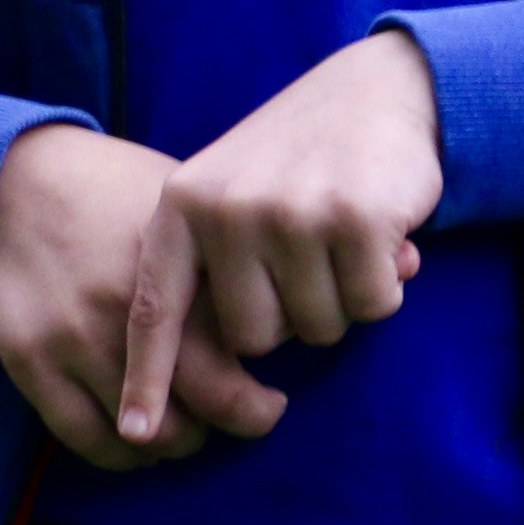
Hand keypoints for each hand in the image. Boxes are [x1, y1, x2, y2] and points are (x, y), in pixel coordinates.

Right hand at [0, 125, 277, 466]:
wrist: (18, 179)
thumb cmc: (116, 193)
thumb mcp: (182, 207)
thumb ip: (228, 259)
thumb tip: (299, 300)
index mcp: (173, 272)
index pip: (229, 371)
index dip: (256, 405)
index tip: (269, 403)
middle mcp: (125, 310)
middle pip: (194, 414)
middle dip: (227, 427)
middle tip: (240, 415)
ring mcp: (75, 338)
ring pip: (144, 437)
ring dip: (175, 441)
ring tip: (187, 423)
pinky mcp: (31, 359)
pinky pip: (87, 438)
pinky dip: (121, 453)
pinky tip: (136, 434)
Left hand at [121, 27, 440, 441]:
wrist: (374, 90)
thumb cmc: (295, 158)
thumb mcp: (227, 193)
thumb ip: (207, 267)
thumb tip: (196, 379)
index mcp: (183, 206)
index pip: (156, 309)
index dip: (147, 377)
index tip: (137, 434)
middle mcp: (227, 211)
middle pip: (254, 340)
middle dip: (291, 317)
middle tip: (307, 257)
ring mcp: (288, 214)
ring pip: (317, 330)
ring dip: (342, 298)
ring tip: (340, 236)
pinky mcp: (354, 219)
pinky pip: (372, 305)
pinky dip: (386, 282)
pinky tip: (381, 232)